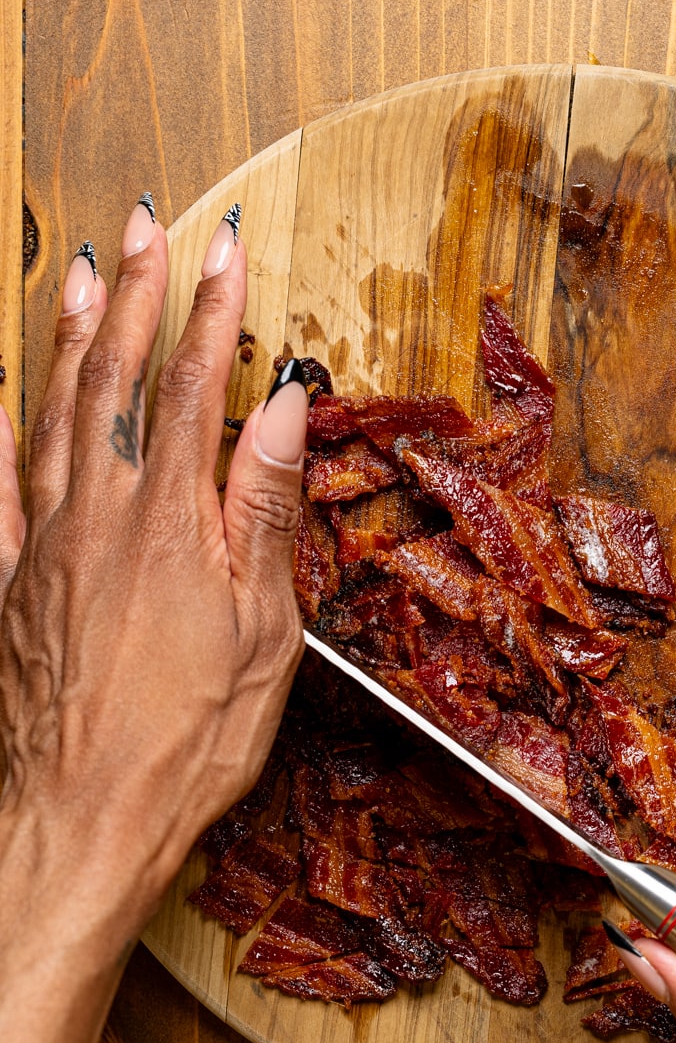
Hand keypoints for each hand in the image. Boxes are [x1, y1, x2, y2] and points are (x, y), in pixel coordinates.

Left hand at [0, 201, 308, 933]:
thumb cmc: (186, 740)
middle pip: (113, 382)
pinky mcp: (10, 588)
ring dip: (68, 338)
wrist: (83, 816)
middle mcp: (97, 517)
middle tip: (144, 225)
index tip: (223, 249)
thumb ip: (263, 511)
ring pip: (51, 417)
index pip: (189, 391)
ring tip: (80, 273)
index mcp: (169, 525)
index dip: (208, 314)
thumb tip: (281, 411)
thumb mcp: (261, 630)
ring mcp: (43, 547)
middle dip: (134, 296)